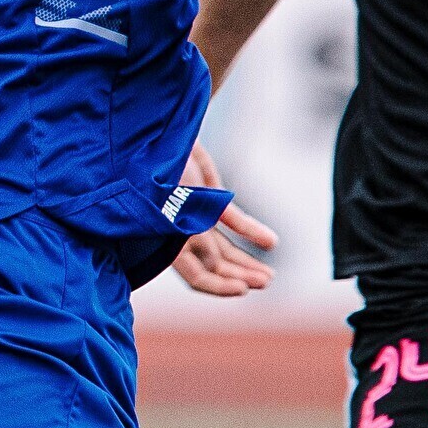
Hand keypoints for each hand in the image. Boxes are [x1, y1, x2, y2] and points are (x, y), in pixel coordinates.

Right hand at [169, 141, 278, 296]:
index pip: (195, 276)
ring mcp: (197, 219)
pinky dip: (252, 231)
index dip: (219, 287)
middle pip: (215, 266)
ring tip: (268, 276)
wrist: (160, 137)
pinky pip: (234, 221)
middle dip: (240, 276)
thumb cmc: (157, 172)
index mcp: (167, 242)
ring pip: (226, 249)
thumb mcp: (174, 207)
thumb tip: (212, 264)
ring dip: (247, 263)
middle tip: (265, 281)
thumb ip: (193, 236)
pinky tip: (270, 242)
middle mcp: (182, 236)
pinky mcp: (210, 200)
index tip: (243, 290)